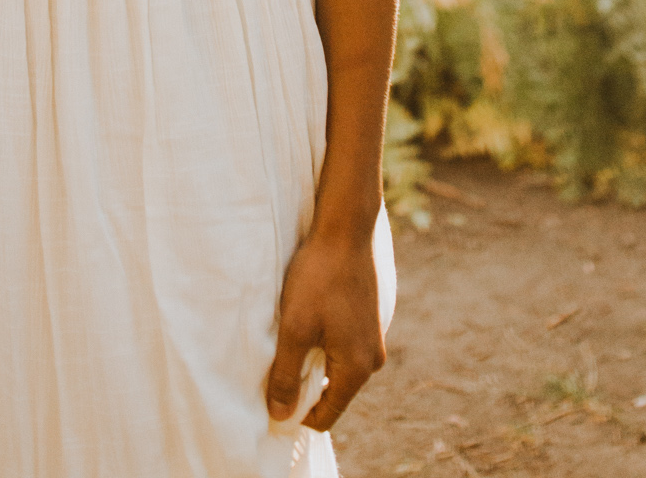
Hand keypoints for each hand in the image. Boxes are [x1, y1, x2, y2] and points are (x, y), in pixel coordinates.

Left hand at [266, 226, 384, 431]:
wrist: (346, 227)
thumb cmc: (319, 277)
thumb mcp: (295, 329)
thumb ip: (286, 377)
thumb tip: (281, 418)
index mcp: (358, 368)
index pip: (327, 415)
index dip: (296, 413)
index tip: (271, 398)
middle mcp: (373, 359)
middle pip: (334, 392)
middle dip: (304, 384)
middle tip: (276, 362)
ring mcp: (374, 336)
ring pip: (337, 366)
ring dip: (314, 359)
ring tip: (291, 335)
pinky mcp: (370, 318)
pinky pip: (344, 344)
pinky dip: (325, 341)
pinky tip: (309, 317)